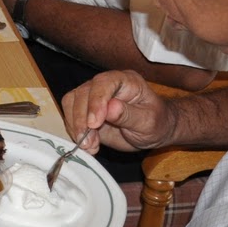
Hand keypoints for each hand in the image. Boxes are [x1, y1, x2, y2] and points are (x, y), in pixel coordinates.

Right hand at [59, 71, 173, 153]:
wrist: (153, 131)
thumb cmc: (156, 123)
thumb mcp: (149, 122)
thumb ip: (129, 114)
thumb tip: (110, 108)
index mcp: (125, 80)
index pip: (103, 83)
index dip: (96, 102)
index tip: (94, 124)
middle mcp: (105, 84)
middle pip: (82, 93)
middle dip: (82, 119)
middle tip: (89, 142)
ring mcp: (93, 96)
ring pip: (71, 103)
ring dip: (76, 126)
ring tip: (89, 146)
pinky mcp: (85, 110)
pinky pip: (71, 116)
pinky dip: (75, 132)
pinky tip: (88, 145)